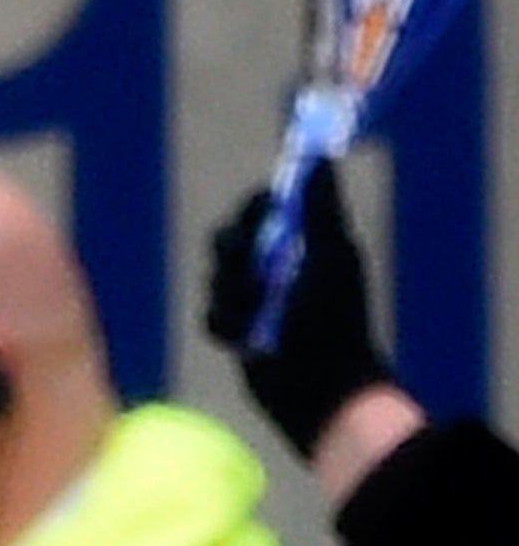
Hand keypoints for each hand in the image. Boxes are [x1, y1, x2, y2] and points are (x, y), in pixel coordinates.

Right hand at [204, 159, 391, 457]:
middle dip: (235, 256)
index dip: (254, 208)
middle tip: (254, 274)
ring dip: (233, 298)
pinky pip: (209, 315)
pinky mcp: (236, 329)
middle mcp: (276, 265)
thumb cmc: (336, 320)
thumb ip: (321, 208)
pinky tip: (245, 343)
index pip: (262, 206)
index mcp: (302, 242)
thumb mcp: (332, 256)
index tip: (262, 218)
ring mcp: (255, 298)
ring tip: (259, 319)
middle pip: (228, 238)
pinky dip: (225, 327)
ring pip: (215, 279)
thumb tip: (320, 157)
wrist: (322, 387)